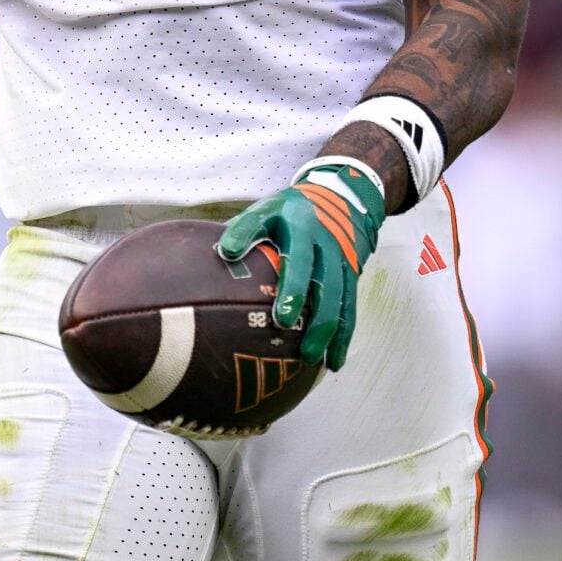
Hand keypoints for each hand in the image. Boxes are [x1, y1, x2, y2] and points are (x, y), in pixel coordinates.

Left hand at [216, 157, 389, 369]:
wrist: (341, 198)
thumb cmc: (289, 215)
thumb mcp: (265, 212)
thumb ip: (241, 233)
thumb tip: (210, 262)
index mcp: (283, 215)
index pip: (258, 221)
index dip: (243, 234)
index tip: (228, 251)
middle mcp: (313, 232)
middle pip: (305, 262)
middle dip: (295, 291)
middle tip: (282, 321)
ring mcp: (336, 252)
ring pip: (333, 291)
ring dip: (322, 325)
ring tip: (307, 355)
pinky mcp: (351, 272)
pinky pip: (349, 307)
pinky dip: (342, 336)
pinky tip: (333, 362)